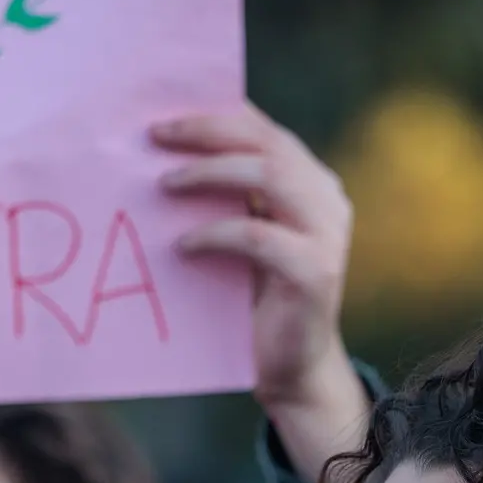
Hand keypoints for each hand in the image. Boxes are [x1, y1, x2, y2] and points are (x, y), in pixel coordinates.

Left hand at [154, 106, 368, 482]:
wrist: (290, 368)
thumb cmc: (252, 299)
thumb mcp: (237, 235)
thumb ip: (221, 196)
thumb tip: (160, 151)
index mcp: (308, 181)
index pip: (262, 128)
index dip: (214, 114)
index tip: (160, 113)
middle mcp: (325, 198)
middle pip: (267, 142)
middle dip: (207, 132)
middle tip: (155, 136)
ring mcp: (327, 233)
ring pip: (271, 175)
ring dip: (210, 173)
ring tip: (164, 184)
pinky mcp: (316, 272)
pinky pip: (259, 237)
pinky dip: (216, 233)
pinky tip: (183, 244)